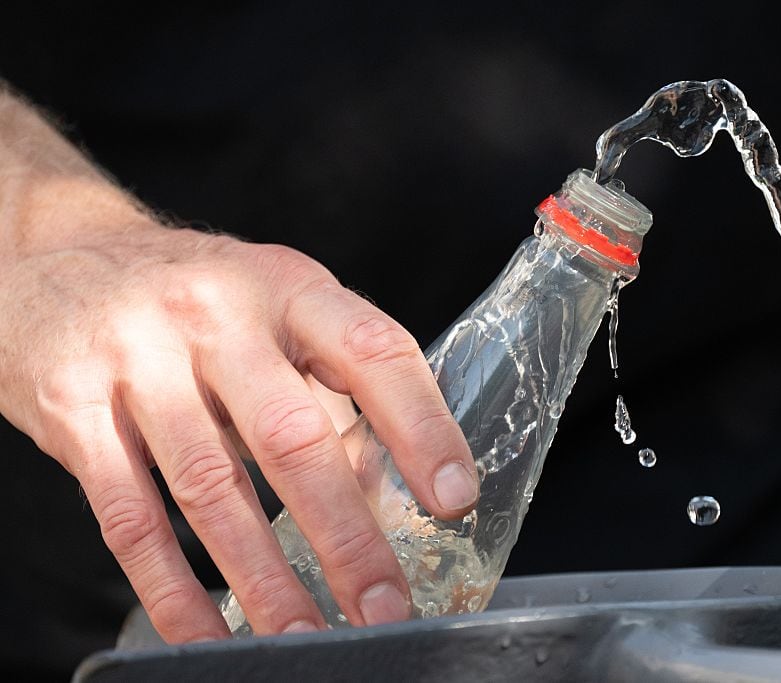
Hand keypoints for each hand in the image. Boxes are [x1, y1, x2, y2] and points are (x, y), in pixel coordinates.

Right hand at [0, 221, 477, 639]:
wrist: (54, 255)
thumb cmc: (191, 295)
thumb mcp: (273, 308)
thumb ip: (329, 385)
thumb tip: (392, 487)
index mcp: (287, 287)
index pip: (374, 352)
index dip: (423, 427)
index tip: (455, 497)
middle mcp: (215, 315)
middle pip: (291, 435)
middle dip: (346, 534)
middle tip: (385, 605)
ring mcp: (138, 359)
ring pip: (211, 486)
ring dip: (264, 578)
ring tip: (306, 637)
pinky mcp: (74, 409)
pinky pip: (129, 515)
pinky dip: (172, 587)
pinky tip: (207, 634)